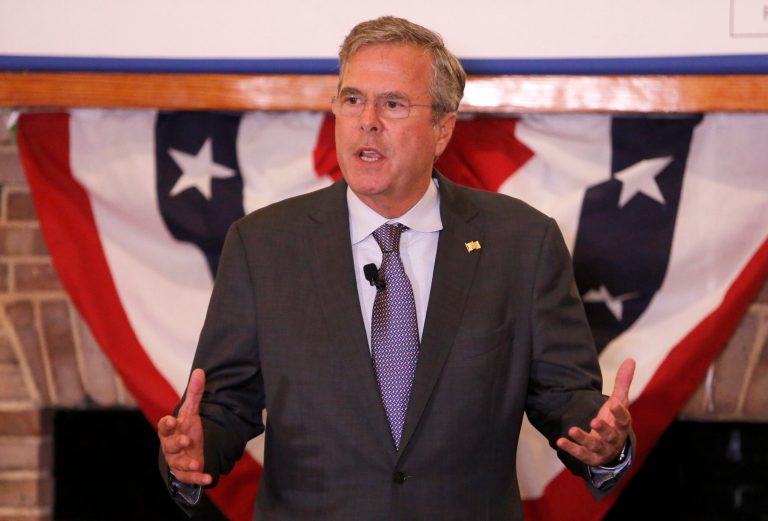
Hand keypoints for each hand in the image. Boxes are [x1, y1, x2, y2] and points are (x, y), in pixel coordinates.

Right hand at [158, 368, 211, 485]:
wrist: (188, 451)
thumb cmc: (186, 429)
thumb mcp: (191, 412)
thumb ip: (195, 393)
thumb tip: (200, 370)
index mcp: (170, 430)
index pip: (163, 426)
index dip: (166, 424)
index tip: (172, 420)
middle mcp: (170, 446)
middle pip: (168, 446)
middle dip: (176, 443)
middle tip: (186, 440)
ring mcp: (176, 460)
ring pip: (177, 463)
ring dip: (186, 463)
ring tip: (196, 462)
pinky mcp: (185, 473)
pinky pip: (189, 478)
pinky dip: (198, 478)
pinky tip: (209, 477)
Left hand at [556, 358, 634, 466]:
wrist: (612, 448)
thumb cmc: (615, 421)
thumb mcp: (619, 402)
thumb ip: (623, 383)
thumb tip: (630, 359)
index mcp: (622, 426)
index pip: (624, 420)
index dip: (620, 413)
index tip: (614, 404)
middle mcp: (614, 440)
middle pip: (611, 435)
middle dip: (603, 428)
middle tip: (594, 420)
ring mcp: (602, 450)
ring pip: (594, 446)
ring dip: (583, 438)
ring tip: (572, 430)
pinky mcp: (590, 457)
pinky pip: (581, 454)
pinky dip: (571, 448)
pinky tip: (560, 441)